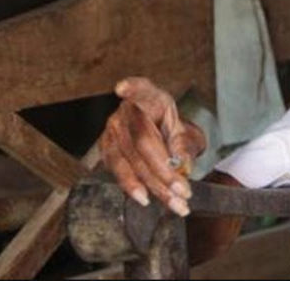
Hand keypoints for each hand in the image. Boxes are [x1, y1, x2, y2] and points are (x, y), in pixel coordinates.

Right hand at [100, 77, 206, 216]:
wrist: (154, 134)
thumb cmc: (168, 129)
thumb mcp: (182, 131)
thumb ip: (183, 145)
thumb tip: (182, 164)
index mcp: (149, 97)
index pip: (140, 89)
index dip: (131, 88)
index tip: (123, 88)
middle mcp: (126, 112)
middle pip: (142, 142)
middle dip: (163, 172)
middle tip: (183, 192)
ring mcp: (112, 130)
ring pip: (129, 161)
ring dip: (150, 185)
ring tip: (170, 202)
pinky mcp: (106, 149)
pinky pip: (117, 170)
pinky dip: (132, 186)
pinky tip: (145, 198)